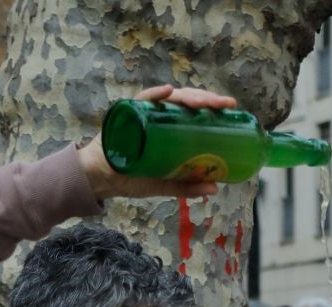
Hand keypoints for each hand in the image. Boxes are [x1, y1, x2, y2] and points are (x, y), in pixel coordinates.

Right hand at [76, 83, 239, 201]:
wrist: (100, 180)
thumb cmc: (130, 177)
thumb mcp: (163, 184)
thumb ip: (186, 185)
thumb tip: (215, 187)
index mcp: (168, 128)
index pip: (193, 112)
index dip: (212, 107)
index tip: (231, 107)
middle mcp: (157, 116)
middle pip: (185, 101)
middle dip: (206, 99)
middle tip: (224, 104)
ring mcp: (142, 113)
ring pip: (168, 98)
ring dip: (187, 97)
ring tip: (203, 101)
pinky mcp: (125, 115)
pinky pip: (140, 101)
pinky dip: (153, 96)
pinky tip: (166, 93)